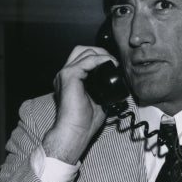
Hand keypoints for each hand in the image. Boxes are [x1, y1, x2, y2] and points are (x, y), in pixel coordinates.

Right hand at [43, 45, 116, 163]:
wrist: (75, 131)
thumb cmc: (84, 122)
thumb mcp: (97, 101)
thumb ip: (103, 90)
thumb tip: (116, 86)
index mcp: (70, 80)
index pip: (83, 58)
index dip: (99, 57)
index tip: (113, 64)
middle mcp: (65, 74)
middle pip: (82, 50)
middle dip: (99, 51)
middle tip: (113, 60)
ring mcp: (65, 73)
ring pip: (84, 51)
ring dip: (101, 54)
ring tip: (113, 62)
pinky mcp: (69, 76)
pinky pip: (87, 60)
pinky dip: (101, 59)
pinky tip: (110, 63)